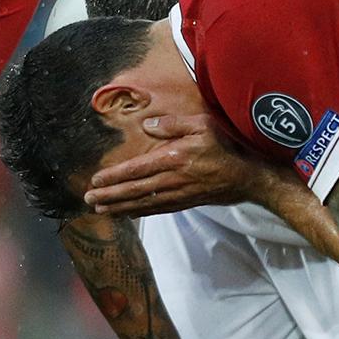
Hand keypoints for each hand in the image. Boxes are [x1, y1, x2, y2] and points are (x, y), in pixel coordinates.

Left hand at [84, 112, 262, 216]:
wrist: (248, 177)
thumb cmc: (226, 146)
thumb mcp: (202, 125)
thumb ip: (173, 124)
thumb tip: (147, 125)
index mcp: (173, 159)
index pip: (136, 170)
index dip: (114, 176)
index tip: (96, 180)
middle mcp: (172, 180)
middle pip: (134, 190)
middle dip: (110, 195)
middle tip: (89, 199)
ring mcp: (178, 194)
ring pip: (143, 203)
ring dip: (120, 207)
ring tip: (101, 210)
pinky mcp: (185, 202)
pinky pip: (157, 210)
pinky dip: (140, 212)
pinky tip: (128, 214)